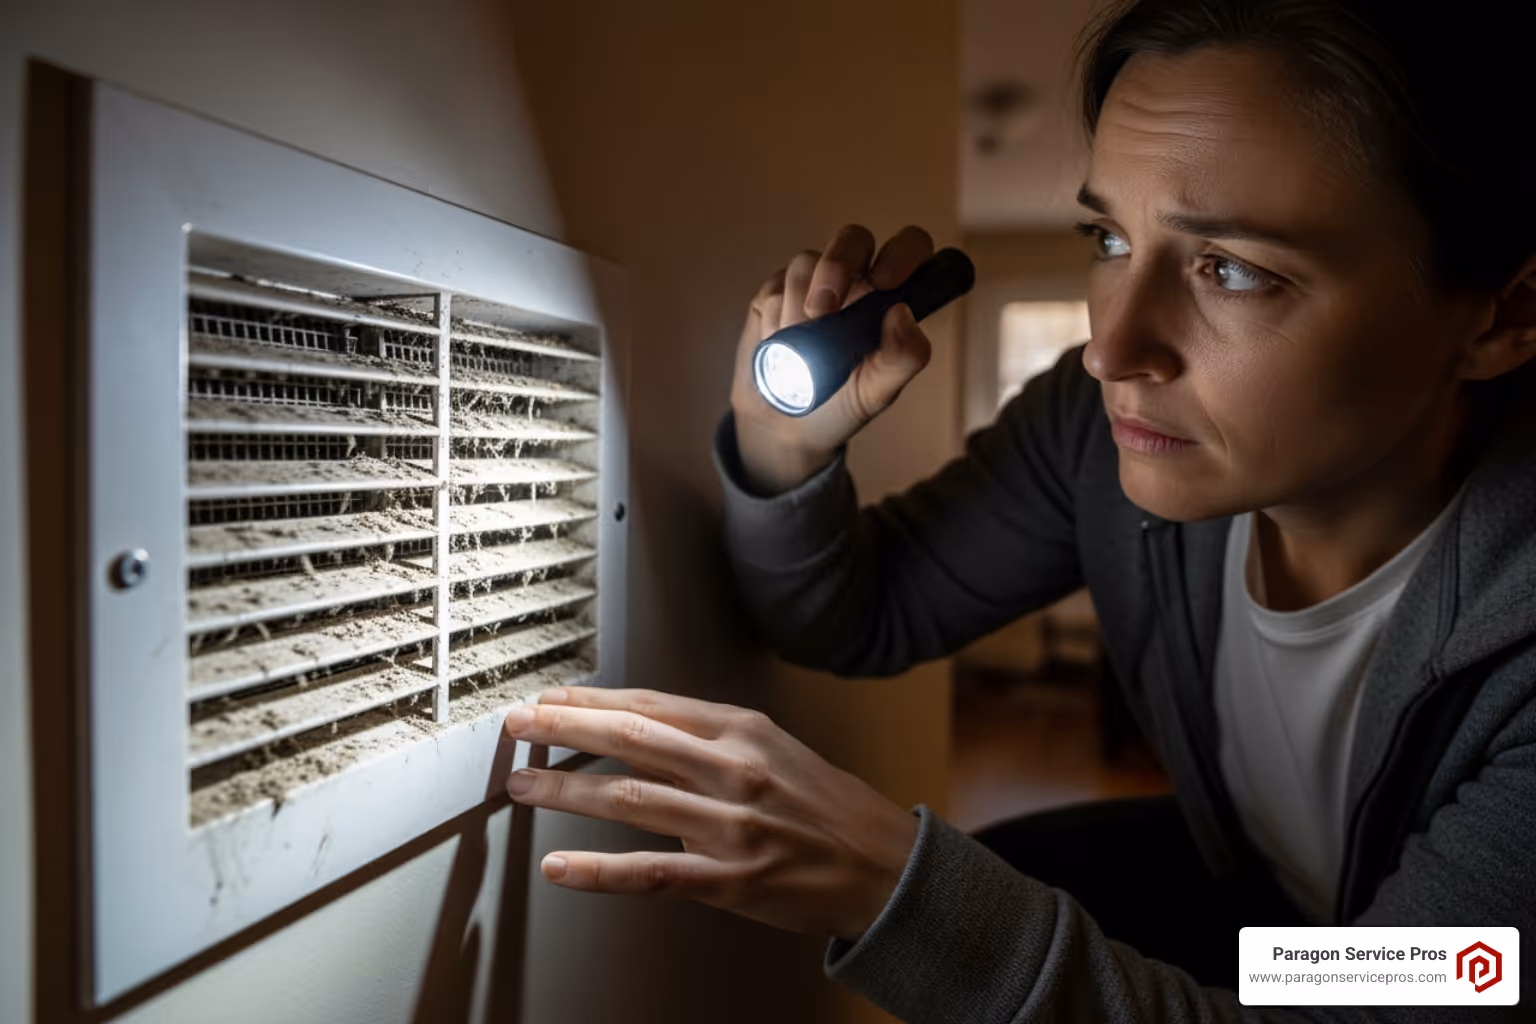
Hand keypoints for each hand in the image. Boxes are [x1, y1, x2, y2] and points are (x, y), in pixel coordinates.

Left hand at [502, 686, 919, 940]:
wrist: (884, 863)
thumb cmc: (825, 806)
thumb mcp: (771, 749)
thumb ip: (705, 740)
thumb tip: (633, 732)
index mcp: (742, 731)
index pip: (649, 705)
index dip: (589, 700)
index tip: (548, 698)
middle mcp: (734, 770)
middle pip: (631, 739)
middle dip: (564, 729)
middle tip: (518, 726)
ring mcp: (732, 826)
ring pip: (630, 801)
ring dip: (566, 791)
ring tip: (523, 787)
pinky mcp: (732, 880)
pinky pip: (652, 873)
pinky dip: (598, 871)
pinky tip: (560, 867)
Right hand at [730, 224, 936, 493]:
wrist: (783, 425)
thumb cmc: (841, 405)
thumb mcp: (878, 392)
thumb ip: (903, 357)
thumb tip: (903, 312)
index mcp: (890, 297)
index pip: (910, 248)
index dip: (902, 253)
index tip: (886, 282)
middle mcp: (856, 280)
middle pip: (853, 239)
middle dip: (835, 267)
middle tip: (822, 310)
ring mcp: (814, 281)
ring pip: (807, 262)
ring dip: (798, 308)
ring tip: (797, 352)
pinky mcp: (776, 290)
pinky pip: (774, 286)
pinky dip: (776, 320)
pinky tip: (778, 345)